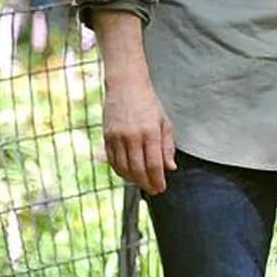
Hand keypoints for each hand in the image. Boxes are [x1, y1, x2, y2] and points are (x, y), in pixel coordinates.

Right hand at [103, 79, 176, 194]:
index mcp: (150, 132)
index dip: (158, 179)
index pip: (154, 164)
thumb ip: (167, 146)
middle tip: (153, 190)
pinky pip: (112, 161)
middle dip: (146, 183)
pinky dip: (120, 171)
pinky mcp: (106, 136)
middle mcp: (132, 136)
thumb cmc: (149, 104)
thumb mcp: (164, 122)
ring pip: (123, 167)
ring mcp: (117, 137)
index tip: (161, 188)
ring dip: (133, 180)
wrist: (126, 86)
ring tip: (142, 183)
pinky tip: (128, 174)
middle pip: (138, 169)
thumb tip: (170, 168)